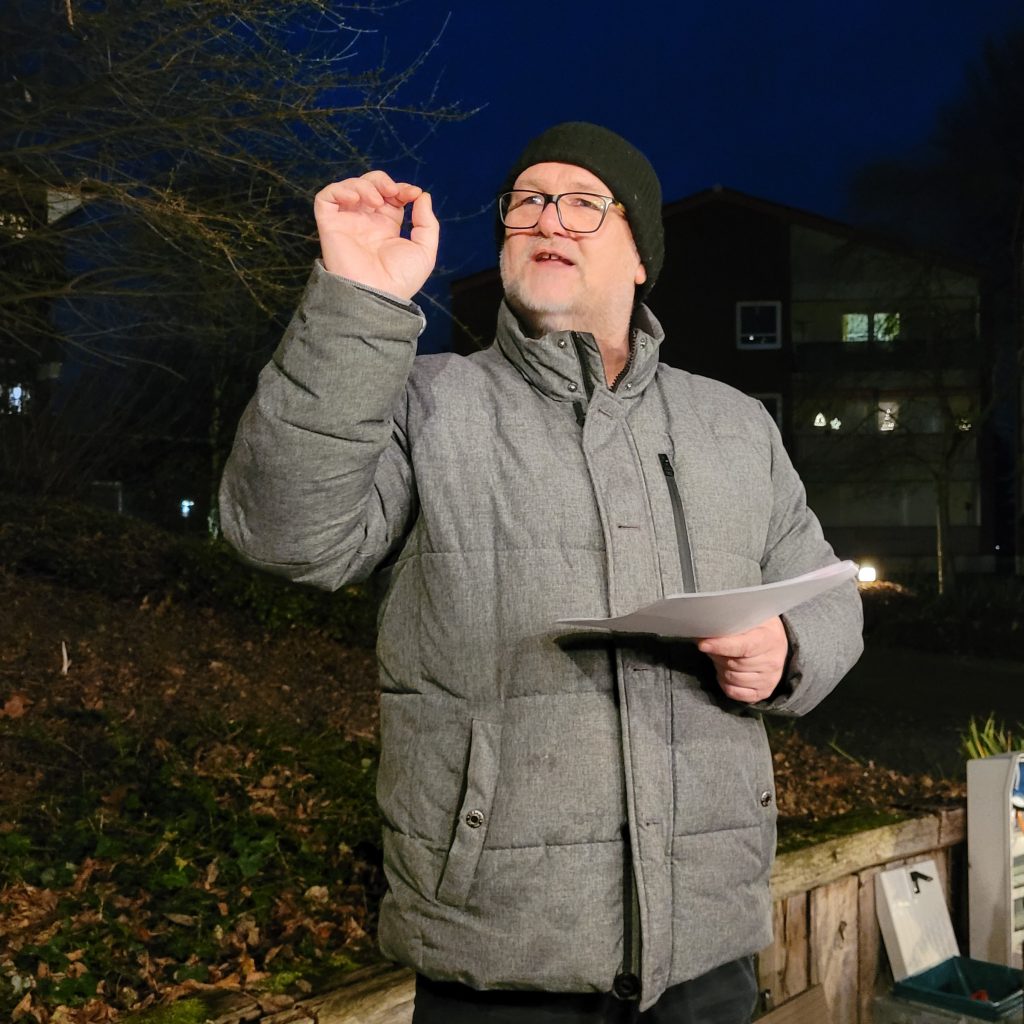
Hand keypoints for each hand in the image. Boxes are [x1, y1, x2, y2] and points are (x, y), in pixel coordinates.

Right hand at [313, 170, 438, 299]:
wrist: (377, 295)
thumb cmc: (400, 280)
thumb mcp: (424, 251)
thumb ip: (427, 223)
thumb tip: (422, 196)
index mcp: (386, 228)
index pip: (391, 197)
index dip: (402, 188)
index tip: (414, 194)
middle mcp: (366, 222)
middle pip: (370, 185)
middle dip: (382, 181)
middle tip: (393, 192)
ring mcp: (348, 222)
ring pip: (349, 187)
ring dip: (365, 185)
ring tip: (376, 202)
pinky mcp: (330, 225)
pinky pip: (326, 197)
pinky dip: (340, 190)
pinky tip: (355, 199)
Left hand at [697, 616, 788, 703]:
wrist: (773, 639)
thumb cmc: (755, 626)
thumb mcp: (747, 616)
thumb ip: (729, 622)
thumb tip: (703, 628)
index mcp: (770, 638)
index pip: (743, 647)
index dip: (720, 646)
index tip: (702, 644)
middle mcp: (773, 660)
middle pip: (734, 664)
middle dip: (717, 655)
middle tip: (712, 645)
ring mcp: (770, 678)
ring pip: (732, 678)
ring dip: (720, 668)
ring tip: (721, 656)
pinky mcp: (764, 691)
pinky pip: (735, 692)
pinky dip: (725, 683)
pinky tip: (725, 671)